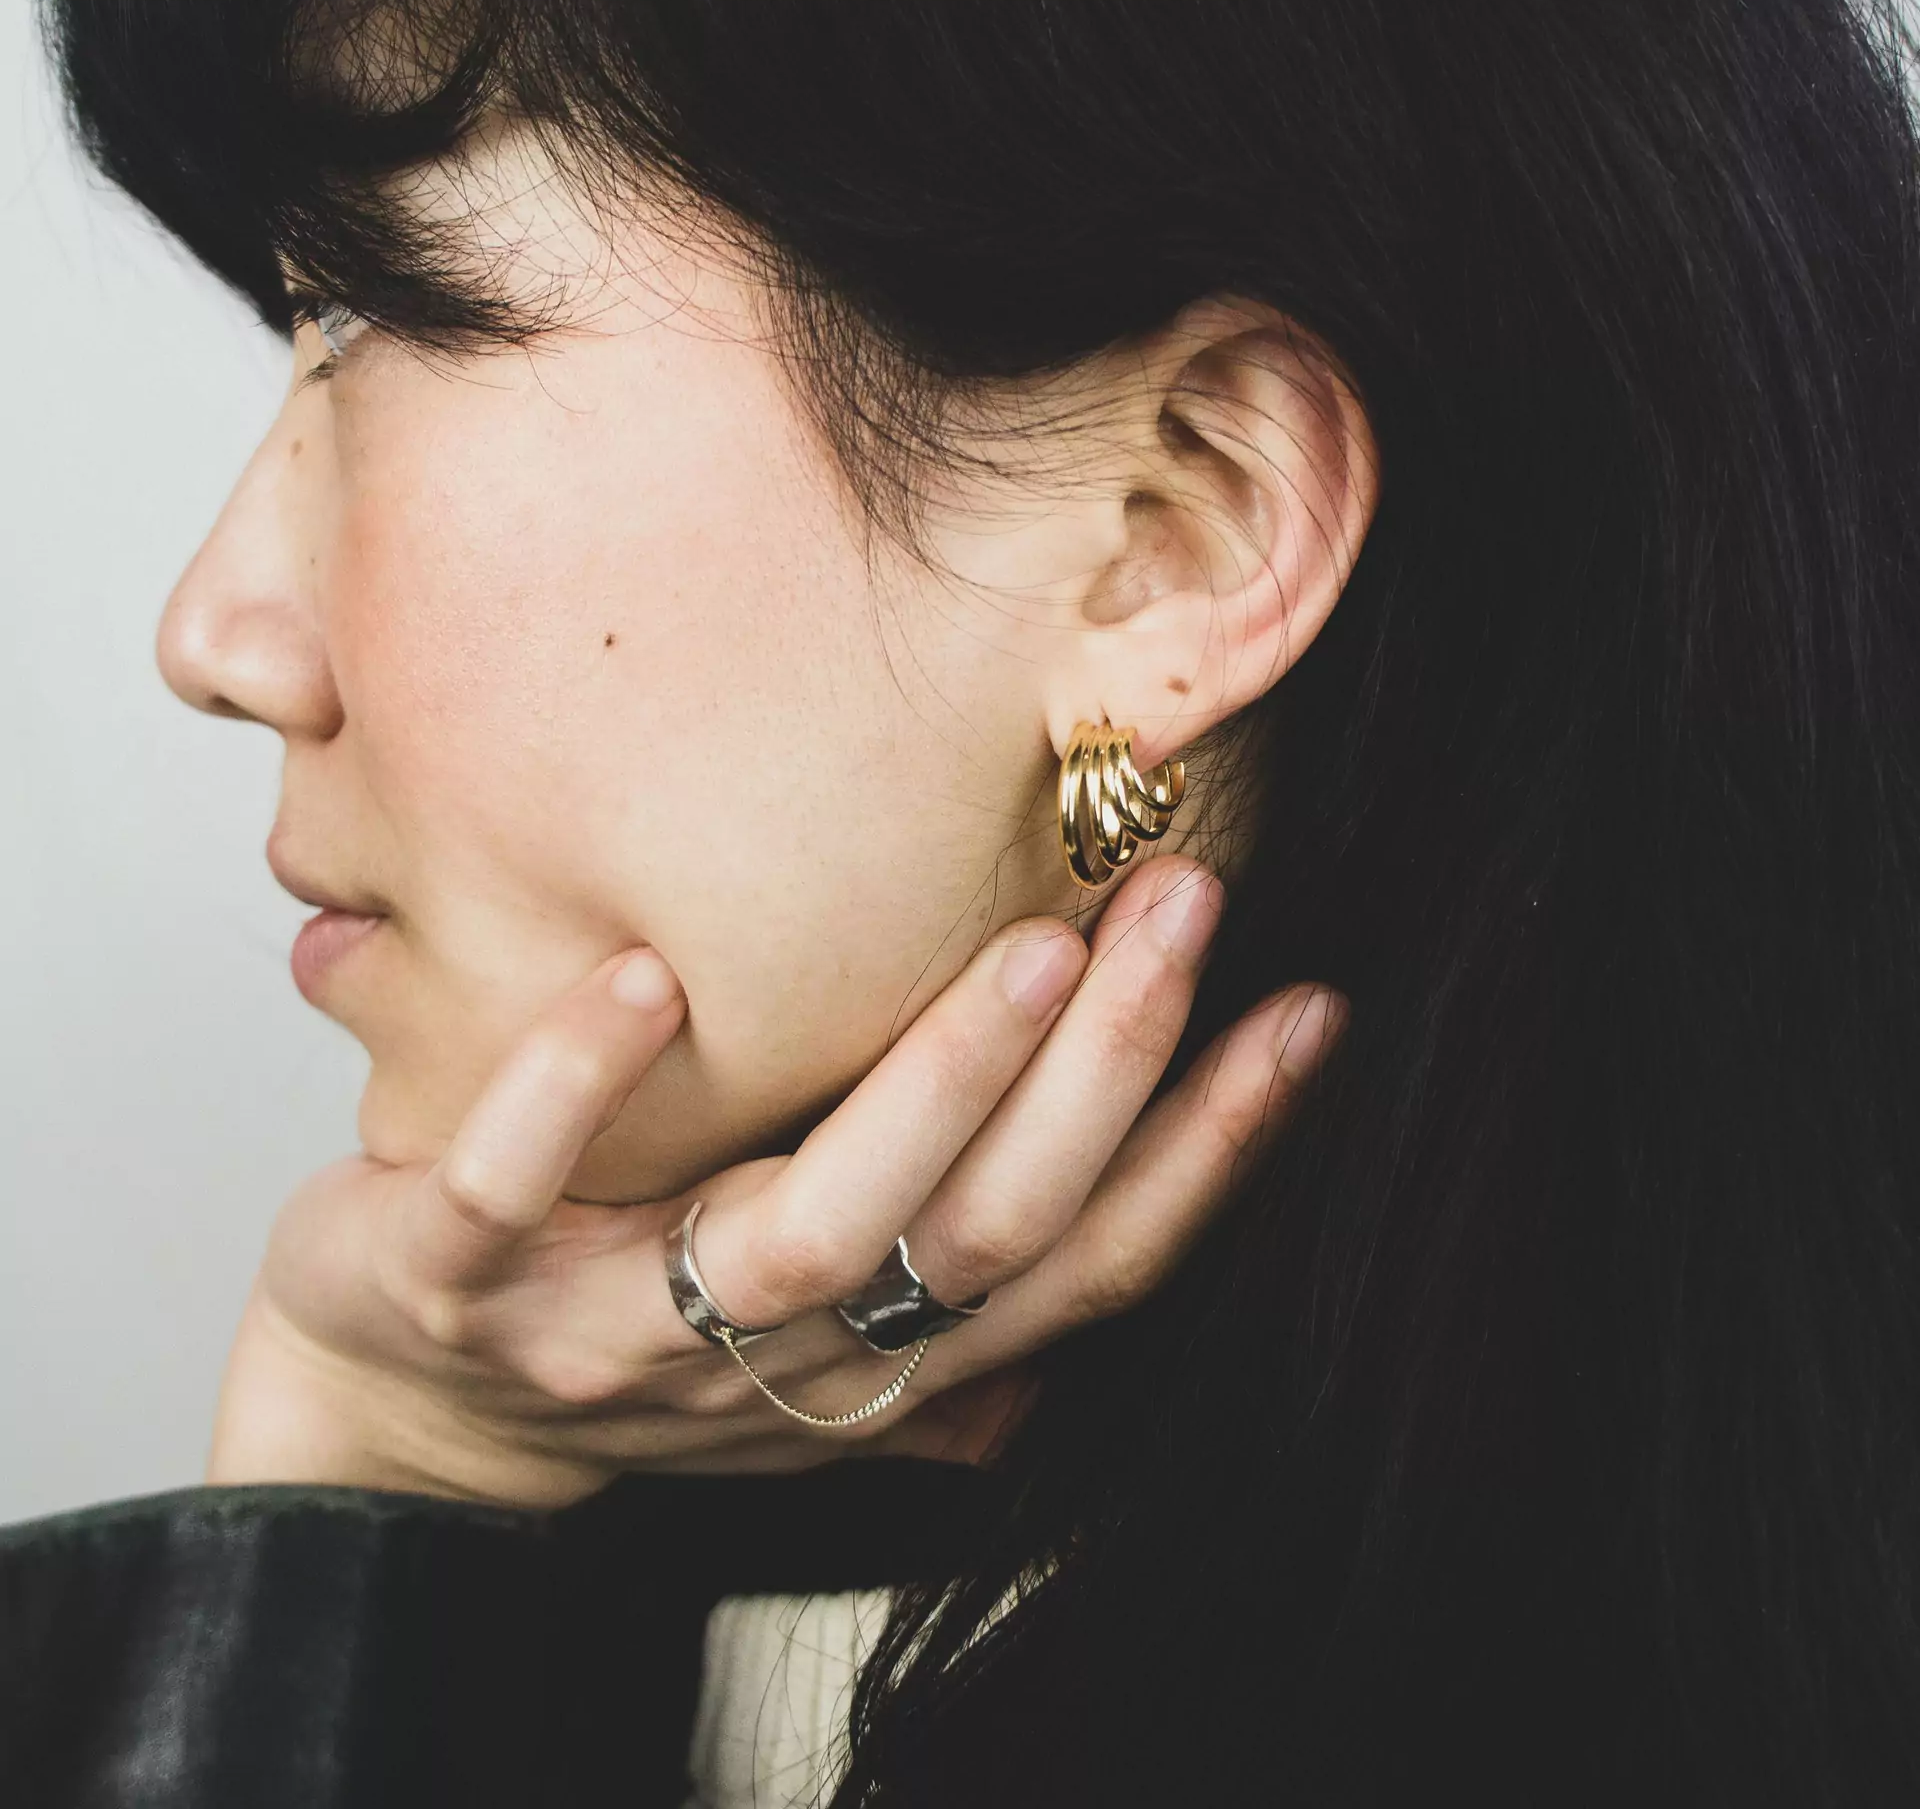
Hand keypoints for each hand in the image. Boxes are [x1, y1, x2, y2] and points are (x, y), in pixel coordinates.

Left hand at [208, 855, 1344, 1507]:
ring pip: (810, 1233)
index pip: (1080, 1268)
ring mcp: (620, 1330)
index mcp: (878, 1354)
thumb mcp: (807, 1345)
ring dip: (931, 1087)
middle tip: (1183, 905)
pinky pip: (518, 1188)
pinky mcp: (463, 1279)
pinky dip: (580, 1087)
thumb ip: (942, 1328)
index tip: (1307, 1015)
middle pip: (981, 1236)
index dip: (1206, 1154)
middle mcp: (780, 1356)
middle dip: (1106, 1072)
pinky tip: (647, 980)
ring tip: (1025, 945)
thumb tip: (1096, 1299)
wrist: (402, 1401)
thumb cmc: (635, 1325)